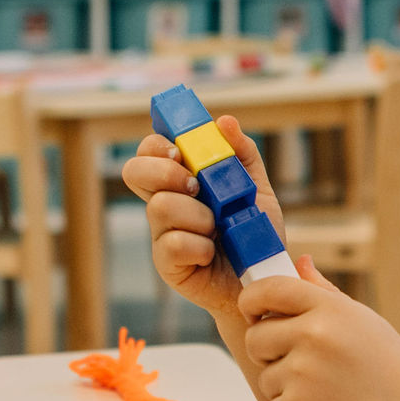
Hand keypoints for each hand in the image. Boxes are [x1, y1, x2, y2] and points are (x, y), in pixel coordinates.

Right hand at [123, 115, 286, 321]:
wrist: (264, 278)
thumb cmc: (254, 233)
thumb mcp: (256, 188)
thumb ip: (242, 154)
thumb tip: (224, 122)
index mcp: (181, 180)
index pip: (150, 150)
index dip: (158, 144)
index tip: (182, 151)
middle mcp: (165, 203)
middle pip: (135, 171)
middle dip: (165, 172)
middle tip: (195, 186)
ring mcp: (162, 234)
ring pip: (159, 207)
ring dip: (197, 215)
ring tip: (217, 228)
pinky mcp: (167, 264)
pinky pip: (172, 244)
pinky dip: (199, 246)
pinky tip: (212, 253)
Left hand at [238, 258, 399, 400]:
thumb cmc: (388, 367)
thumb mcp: (363, 320)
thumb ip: (325, 293)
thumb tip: (300, 262)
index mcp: (330, 308)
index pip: (270, 289)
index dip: (251, 300)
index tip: (252, 312)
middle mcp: (314, 335)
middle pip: (255, 337)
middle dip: (268, 353)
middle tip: (300, 365)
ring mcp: (302, 373)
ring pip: (265, 378)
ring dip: (286, 390)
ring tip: (326, 394)